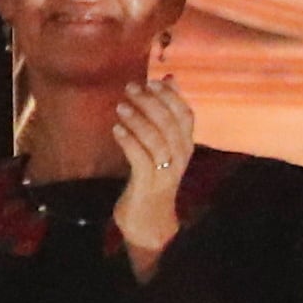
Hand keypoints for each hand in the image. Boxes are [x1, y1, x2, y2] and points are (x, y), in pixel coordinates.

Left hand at [112, 78, 197, 270]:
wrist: (150, 221)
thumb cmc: (153, 179)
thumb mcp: (161, 147)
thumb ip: (163, 118)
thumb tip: (168, 82)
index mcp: (185, 145)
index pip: (185, 115)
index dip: (171, 96)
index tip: (152, 81)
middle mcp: (180, 156)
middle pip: (171, 123)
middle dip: (151, 102)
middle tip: (131, 88)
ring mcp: (166, 170)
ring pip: (157, 139)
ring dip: (138, 120)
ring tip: (120, 107)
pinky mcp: (149, 182)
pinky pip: (141, 158)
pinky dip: (129, 141)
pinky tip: (116, 130)